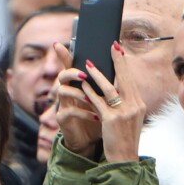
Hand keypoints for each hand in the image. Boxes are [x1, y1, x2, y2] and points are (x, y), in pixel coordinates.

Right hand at [54, 43, 101, 157]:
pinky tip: (97, 117)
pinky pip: (70, 112)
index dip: (63, 55)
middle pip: (62, 76)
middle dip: (72, 73)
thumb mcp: (106, 99)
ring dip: (78, 94)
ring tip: (91, 98)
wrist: (91, 140)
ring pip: (63, 92)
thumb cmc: (99, 116)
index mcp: (77, 84)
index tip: (59, 44)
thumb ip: (110, 84)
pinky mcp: (63, 119)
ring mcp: (63, 105)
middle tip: (84, 75)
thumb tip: (124, 64)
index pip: (69, 65)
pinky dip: (84, 113)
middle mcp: (68, 92)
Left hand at [82, 42, 145, 162]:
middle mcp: (134, 106)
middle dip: (117, 60)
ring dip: (98, 74)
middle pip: (125, 79)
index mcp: (139, 105)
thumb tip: (113, 86)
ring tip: (88, 63)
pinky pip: (99, 102)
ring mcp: (124, 113)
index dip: (124, 65)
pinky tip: (83, 85)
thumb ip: (124, 102)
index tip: (119, 50)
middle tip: (111, 45)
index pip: (131, 80)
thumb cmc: (123, 139)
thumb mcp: (128, 118)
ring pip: (110, 88)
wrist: (124, 160)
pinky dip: (90, 92)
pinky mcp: (112, 120)